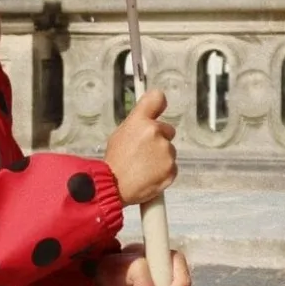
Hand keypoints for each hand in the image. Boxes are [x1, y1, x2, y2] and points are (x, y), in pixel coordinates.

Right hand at [104, 90, 177, 206]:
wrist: (112, 187)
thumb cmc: (114, 162)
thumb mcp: (119, 135)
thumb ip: (137, 124)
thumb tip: (148, 119)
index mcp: (140, 121)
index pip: (157, 98)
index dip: (159, 104)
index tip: (159, 109)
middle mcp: (155, 132)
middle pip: (168, 130)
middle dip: (159, 140)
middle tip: (143, 153)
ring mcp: (166, 152)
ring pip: (169, 151)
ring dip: (160, 158)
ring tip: (143, 167)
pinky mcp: (172, 169)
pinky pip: (171, 167)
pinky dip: (163, 172)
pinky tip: (149, 176)